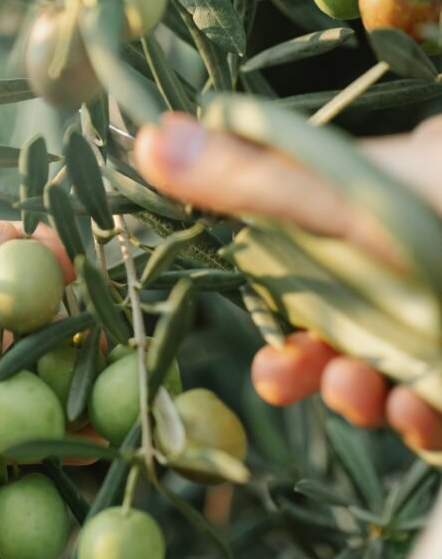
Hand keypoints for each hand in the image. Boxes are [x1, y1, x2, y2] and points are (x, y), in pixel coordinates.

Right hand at [135, 112, 441, 451]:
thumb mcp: (346, 197)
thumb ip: (251, 181)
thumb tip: (146, 139)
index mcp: (376, 216)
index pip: (312, 269)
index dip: (283, 320)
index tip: (272, 357)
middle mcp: (413, 264)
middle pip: (349, 330)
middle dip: (319, 368)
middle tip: (300, 382)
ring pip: (396, 371)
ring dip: (368, 396)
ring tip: (373, 396)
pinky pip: (441, 404)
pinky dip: (425, 419)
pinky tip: (422, 418)